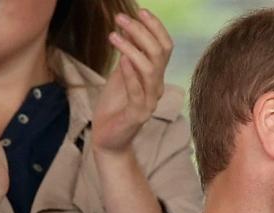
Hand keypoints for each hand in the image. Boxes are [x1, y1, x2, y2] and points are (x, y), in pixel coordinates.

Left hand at [91, 10, 173, 154]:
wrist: (109, 138)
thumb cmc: (114, 106)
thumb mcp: (120, 74)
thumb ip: (127, 54)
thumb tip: (126, 26)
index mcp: (155, 76)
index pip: (165, 47)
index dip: (156, 28)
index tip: (141, 11)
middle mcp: (157, 87)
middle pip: (159, 54)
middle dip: (141, 32)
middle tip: (120, 18)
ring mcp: (150, 102)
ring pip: (150, 70)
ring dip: (132, 49)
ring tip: (113, 35)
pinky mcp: (138, 115)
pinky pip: (138, 92)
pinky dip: (130, 75)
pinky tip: (121, 60)